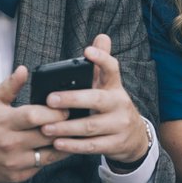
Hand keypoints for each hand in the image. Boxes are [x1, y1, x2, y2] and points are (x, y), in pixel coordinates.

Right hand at [0, 65, 70, 182]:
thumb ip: (10, 85)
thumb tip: (23, 69)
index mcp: (5, 122)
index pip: (35, 116)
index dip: (54, 112)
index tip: (65, 107)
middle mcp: (10, 144)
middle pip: (47, 135)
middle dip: (64, 127)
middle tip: (74, 120)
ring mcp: (14, 162)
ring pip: (49, 154)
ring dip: (63, 144)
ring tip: (71, 134)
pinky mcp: (17, 176)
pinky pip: (41, 166)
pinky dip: (50, 157)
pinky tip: (56, 148)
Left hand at [40, 34, 149, 165]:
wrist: (135, 138)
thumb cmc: (111, 108)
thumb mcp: (109, 87)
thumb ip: (101, 64)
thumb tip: (101, 36)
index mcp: (115, 87)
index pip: (111, 68)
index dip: (101, 58)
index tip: (86, 50)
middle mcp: (119, 104)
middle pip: (96, 99)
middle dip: (72, 99)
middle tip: (50, 99)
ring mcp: (119, 125)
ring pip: (91, 126)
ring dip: (67, 127)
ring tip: (46, 128)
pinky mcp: (115, 144)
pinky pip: (92, 146)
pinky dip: (73, 146)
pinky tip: (57, 144)